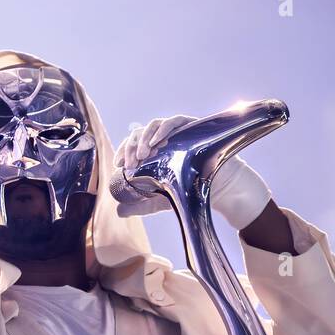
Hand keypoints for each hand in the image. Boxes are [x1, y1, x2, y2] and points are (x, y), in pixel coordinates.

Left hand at [114, 115, 272, 229]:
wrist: (216, 188)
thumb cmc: (188, 190)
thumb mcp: (160, 200)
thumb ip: (140, 205)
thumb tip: (118, 212)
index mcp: (153, 151)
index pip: (133, 145)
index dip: (123, 151)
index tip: (118, 164)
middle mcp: (162, 139)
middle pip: (140, 133)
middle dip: (131, 146)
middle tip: (130, 161)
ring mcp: (175, 132)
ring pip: (154, 125)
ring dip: (145, 138)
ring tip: (142, 154)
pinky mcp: (190, 127)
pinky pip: (173, 121)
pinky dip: (162, 129)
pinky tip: (156, 142)